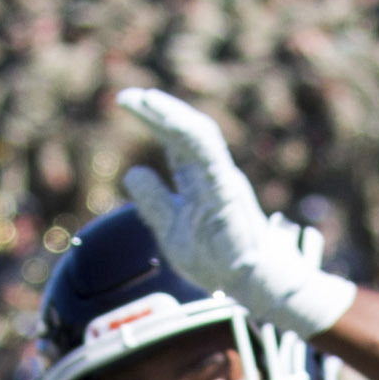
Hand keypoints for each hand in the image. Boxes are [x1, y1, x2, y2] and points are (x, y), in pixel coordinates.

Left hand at [115, 86, 356, 338]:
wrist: (253, 283)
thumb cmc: (217, 259)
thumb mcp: (171, 229)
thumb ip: (153, 201)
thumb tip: (132, 172)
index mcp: (202, 179)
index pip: (176, 142)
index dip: (154, 120)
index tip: (128, 102)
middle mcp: (213, 172)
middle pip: (184, 131)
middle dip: (156, 111)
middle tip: (125, 96)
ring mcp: (222, 179)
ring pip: (198, 135)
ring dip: (170, 115)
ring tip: (144, 100)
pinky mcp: (227, 191)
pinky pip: (208, 155)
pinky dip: (187, 133)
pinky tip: (165, 118)